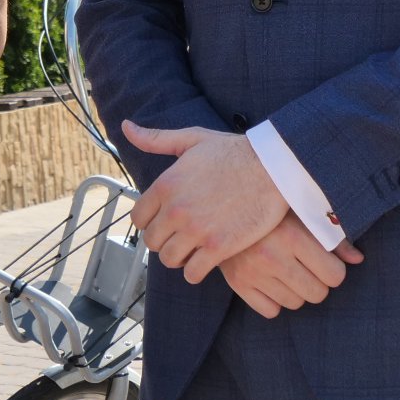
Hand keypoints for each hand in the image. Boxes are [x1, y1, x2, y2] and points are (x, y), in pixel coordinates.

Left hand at [124, 121, 288, 283]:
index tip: (163, 222)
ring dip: (178, 257)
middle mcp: (176, 210)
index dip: (149, 222)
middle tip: (178, 237)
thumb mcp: (191, 139)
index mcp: (165, 185)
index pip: (139, 217)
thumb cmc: (233, 151)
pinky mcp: (219, 247)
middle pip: (152, 242)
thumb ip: (156, 139)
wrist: (273, 168)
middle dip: (163, 240)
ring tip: (191, 250)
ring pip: (170, 259)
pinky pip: (193, 273)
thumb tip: (126, 126)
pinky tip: (204, 261)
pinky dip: (195, 271)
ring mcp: (197, 231)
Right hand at [220, 215, 364, 317]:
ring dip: (295, 291)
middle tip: (307, 266)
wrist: (220, 204)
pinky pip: (270, 311)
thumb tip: (358, 260)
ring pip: (295, 304)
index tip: (325, 260)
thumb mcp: (301, 211)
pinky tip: (270, 279)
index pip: (335, 276)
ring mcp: (252, 272)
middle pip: (317, 294)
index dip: (334, 270)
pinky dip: (273, 300)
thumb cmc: (271, 208)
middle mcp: (271, 256)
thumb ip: (332, 235)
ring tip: (286, 269)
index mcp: (292, 235)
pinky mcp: (237, 284)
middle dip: (317, 282)